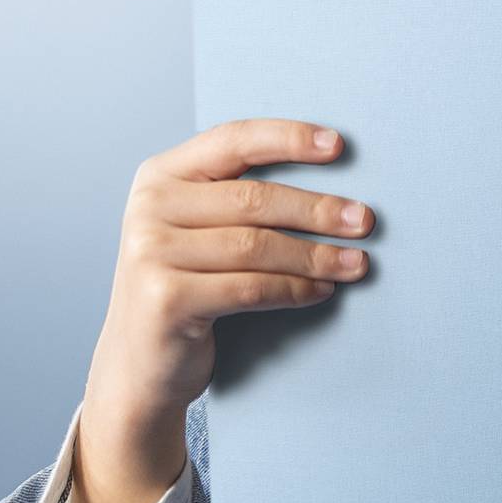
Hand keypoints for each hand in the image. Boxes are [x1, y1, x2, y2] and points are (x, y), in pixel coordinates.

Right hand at [65, 118, 373, 502]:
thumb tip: (328, 186)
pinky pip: (251, 287)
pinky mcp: (167, 298)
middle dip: (317, 210)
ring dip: (315, 256)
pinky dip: (294, 289)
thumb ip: (233, 199)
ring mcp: (151, 252)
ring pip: (257, 246)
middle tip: (364, 220)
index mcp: (159, 176)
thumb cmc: (182, 288)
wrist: (137, 364)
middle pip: (253, 199)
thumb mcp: (193, 230)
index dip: (289, 138)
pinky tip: (321, 290)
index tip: (339, 146)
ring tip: (355, 263)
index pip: (233, 140)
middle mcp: (149, 207)